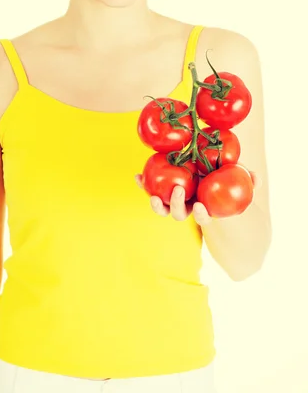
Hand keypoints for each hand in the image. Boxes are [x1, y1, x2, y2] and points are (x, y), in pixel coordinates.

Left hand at [135, 168, 260, 225]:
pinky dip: (143, 185)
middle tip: (178, 191)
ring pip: (164, 209)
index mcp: (204, 208)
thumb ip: (247, 180)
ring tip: (153, 196)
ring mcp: (173, 202)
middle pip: (179, 214)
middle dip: (177, 206)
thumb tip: (256, 176)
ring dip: (157, 205)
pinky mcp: (162, 192)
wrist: (206, 179)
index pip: (203, 217)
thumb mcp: (237, 180)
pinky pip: (150, 189)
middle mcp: (187, 207)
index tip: (200, 207)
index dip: (201, 215)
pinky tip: (136, 177)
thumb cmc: (223, 180)